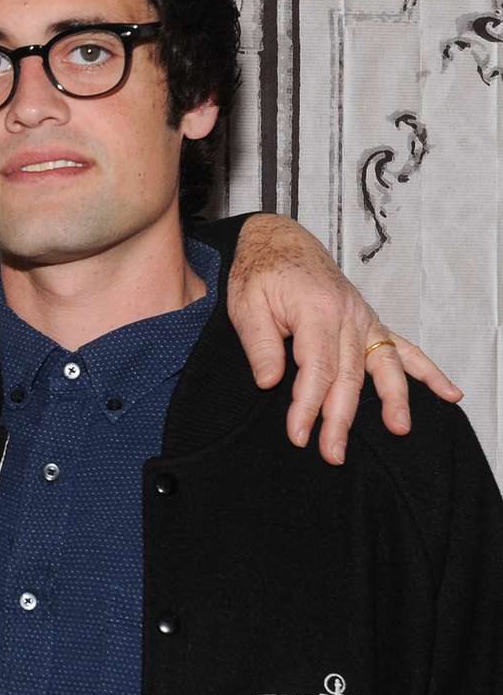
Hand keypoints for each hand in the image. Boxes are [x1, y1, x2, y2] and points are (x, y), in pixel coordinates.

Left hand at [227, 214, 460, 465]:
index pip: (316, 369)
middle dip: (341, 418)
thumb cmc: (259, 272)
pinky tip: (448, 393)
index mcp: (315, 310)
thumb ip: (260, 344)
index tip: (298, 434)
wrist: (278, 241)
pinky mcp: (369, 322)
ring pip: (382, 365)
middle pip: (348, 375)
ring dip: (393, 400)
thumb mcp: (246, 304)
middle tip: (332, 453)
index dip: (307, 405)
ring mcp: (363, 319)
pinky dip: (427, 371)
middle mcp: (347, 315)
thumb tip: (269, 383)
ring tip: (399, 429)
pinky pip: (403, 348)